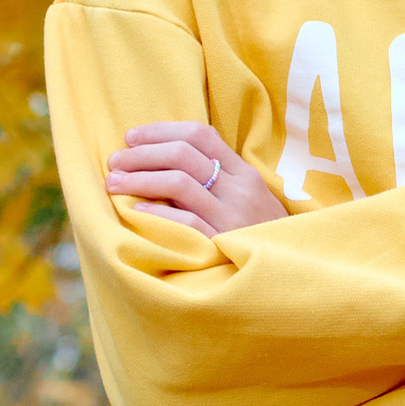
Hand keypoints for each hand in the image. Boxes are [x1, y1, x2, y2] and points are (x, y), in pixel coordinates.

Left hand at [106, 124, 285, 236]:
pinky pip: (186, 222)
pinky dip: (157, 214)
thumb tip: (166, 159)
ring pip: (179, 181)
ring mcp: (232, 216)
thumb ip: (219, 179)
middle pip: (183, 154)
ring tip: (114, 183)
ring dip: (139, 178)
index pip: (200, 134)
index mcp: (244, 172)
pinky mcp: (223, 244)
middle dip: (141, 153)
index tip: (131, 138)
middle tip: (114, 162)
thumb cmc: (261, 235)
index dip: (159, 131)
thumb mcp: (250, 199)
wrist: (290, 274)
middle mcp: (239, 189)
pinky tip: (137, 212)